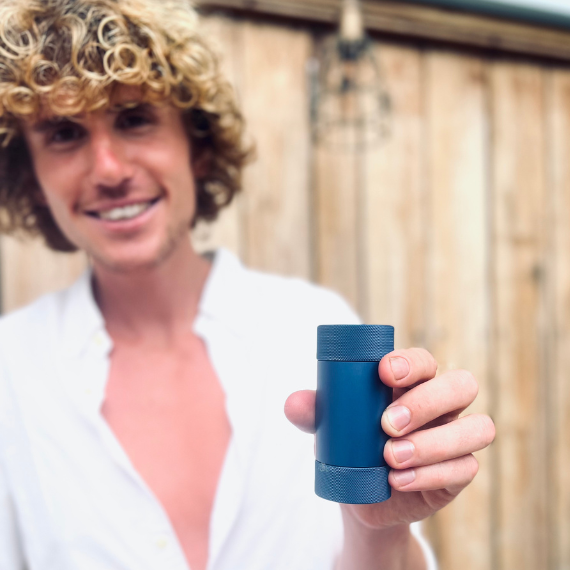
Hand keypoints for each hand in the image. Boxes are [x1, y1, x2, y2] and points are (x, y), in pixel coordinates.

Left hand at [284, 348, 494, 530]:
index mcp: (413, 383)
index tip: (384, 373)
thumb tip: (293, 403)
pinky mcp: (459, 473)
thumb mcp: (331, 428)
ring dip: (434, 442)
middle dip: (427, 401)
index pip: (425, 361)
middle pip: (462, 384)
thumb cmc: (351, 446)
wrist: (362, 496)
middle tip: (387, 423)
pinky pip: (466, 469)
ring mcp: (455, 438)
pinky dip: (431, 474)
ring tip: (391, 457)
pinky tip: (398, 481)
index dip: (411, 363)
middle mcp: (442, 405)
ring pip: (477, 428)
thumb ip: (315, 412)